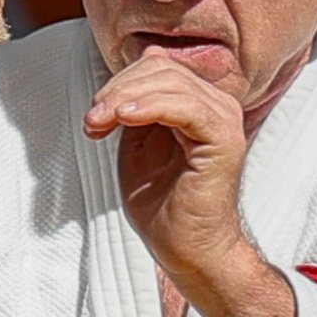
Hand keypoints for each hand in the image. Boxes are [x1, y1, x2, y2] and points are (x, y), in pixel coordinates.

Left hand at [81, 41, 267, 316]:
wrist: (186, 249)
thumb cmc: (163, 204)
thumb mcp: (139, 145)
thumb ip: (136, 109)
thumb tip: (126, 75)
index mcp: (199, 103)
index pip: (158, 67)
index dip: (120, 82)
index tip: (94, 116)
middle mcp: (218, 105)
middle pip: (162, 70)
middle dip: (118, 89)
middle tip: (93, 120)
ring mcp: (224, 120)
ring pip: (171, 82)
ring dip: (125, 98)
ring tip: (100, 122)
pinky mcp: (224, 140)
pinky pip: (186, 107)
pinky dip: (150, 107)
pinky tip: (124, 119)